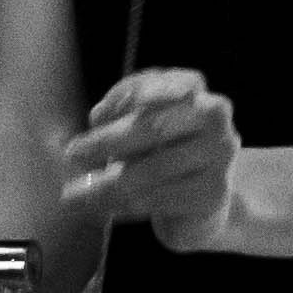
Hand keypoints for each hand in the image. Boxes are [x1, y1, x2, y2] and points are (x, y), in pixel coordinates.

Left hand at [64, 69, 240, 252]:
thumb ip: (119, 109)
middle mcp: (213, 115)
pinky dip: (126, 206)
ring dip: (108, 184)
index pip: (157, 82)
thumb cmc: (158, 149)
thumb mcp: (136, 121)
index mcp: (192, 87)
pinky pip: (160, 199)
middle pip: (156, 126)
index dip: (128, 98)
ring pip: (154, 170)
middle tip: (73, 155)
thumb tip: (99, 118)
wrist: (197, 199)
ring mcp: (219, 153)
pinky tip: (103, 209)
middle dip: (108, 142)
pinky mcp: (213, 192)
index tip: (96, 116)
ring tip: (74, 195)